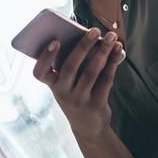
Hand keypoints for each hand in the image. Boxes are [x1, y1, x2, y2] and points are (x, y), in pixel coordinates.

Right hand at [32, 27, 124, 142]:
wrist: (88, 128)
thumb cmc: (77, 96)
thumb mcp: (69, 85)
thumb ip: (74, 65)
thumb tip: (91, 38)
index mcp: (52, 85)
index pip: (40, 72)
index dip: (45, 57)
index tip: (55, 42)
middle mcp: (62, 93)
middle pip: (71, 67)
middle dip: (83, 46)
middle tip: (94, 30)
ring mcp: (79, 100)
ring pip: (91, 72)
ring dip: (103, 52)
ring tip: (111, 37)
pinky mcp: (95, 104)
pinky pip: (105, 79)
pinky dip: (112, 63)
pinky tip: (118, 51)